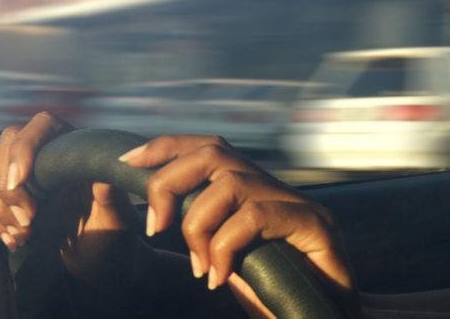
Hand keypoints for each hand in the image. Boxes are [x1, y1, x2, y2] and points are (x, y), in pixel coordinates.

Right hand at [0, 112, 147, 284]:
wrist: (99, 257)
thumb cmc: (113, 234)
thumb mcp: (117, 218)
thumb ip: (111, 198)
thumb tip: (103, 177)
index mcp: (76, 148)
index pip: (44, 125)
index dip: (25, 146)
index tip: (20, 179)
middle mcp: (49, 154)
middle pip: (7, 147)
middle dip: (8, 186)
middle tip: (27, 219)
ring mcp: (29, 175)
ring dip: (1, 208)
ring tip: (24, 236)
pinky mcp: (16, 197)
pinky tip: (13, 241)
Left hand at [126, 135, 356, 315]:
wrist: (322, 318)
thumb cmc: (277, 299)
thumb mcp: (226, 262)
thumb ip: (202, 237)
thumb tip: (155, 216)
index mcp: (254, 192)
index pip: (208, 148)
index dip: (166, 148)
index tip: (127, 161)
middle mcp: (278, 190)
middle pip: (214, 151)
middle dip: (169, 182)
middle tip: (155, 227)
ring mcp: (300, 204)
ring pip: (230, 182)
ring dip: (197, 225)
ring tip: (199, 267)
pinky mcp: (317, 225)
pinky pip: (255, 217)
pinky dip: (225, 248)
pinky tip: (221, 279)